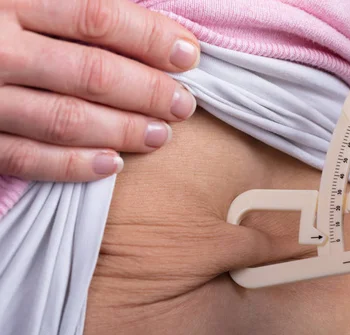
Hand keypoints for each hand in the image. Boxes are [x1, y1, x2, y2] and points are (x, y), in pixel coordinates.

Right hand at [0, 0, 199, 180]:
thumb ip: (69, 4)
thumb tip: (140, 15)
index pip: (96, 17)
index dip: (150, 37)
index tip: (188, 54)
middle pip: (90, 73)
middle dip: (147, 91)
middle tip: (183, 104)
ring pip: (64, 119)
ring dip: (122, 131)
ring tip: (161, 135)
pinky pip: (25, 158)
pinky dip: (72, 165)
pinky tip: (111, 165)